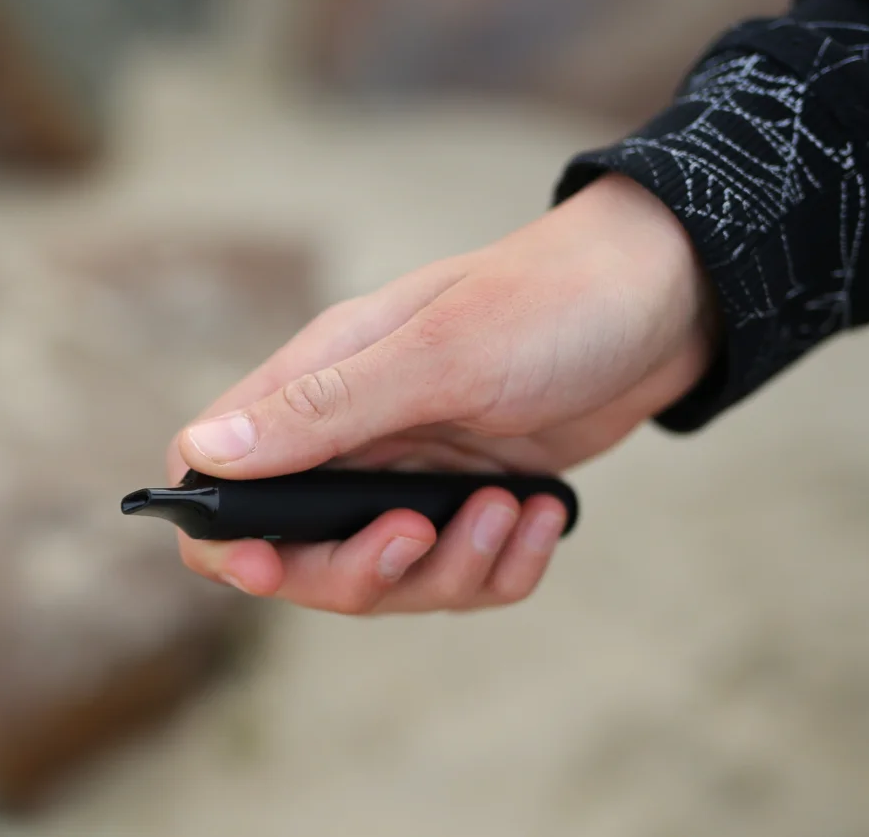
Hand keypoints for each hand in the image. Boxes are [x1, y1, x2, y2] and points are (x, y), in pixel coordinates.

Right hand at [167, 174, 719, 614]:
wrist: (667, 296)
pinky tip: (543, 514)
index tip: (267, 569)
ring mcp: (417, 469)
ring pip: (391, 574)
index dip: (222, 537)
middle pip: (305, 552)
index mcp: (320, 383)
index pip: (220, 475)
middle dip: (362, 569)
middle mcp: (357, 433)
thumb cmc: (549, 303)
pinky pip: (463, 570)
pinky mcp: (474, 494)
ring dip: (450, 567)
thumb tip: (202, 454)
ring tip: (508, 511)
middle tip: (425, 534)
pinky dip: (503, 564)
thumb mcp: (437, 355)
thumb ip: (321, 410)